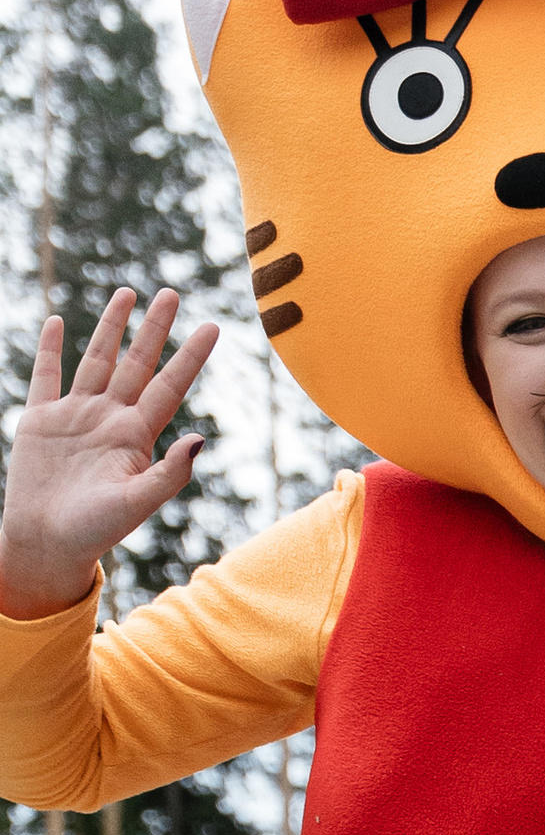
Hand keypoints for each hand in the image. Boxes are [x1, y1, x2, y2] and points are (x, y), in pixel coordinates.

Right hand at [2, 291, 218, 620]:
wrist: (47, 543)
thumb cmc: (96, 531)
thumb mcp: (138, 503)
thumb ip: (171, 473)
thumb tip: (201, 438)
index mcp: (137, 435)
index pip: (170, 385)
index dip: (191, 356)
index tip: (212, 326)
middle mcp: (110, 419)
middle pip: (138, 363)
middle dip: (154, 328)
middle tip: (171, 292)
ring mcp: (76, 416)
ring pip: (97, 360)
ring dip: (112, 328)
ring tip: (128, 293)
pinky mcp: (41, 421)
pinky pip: (46, 376)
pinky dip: (50, 349)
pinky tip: (57, 321)